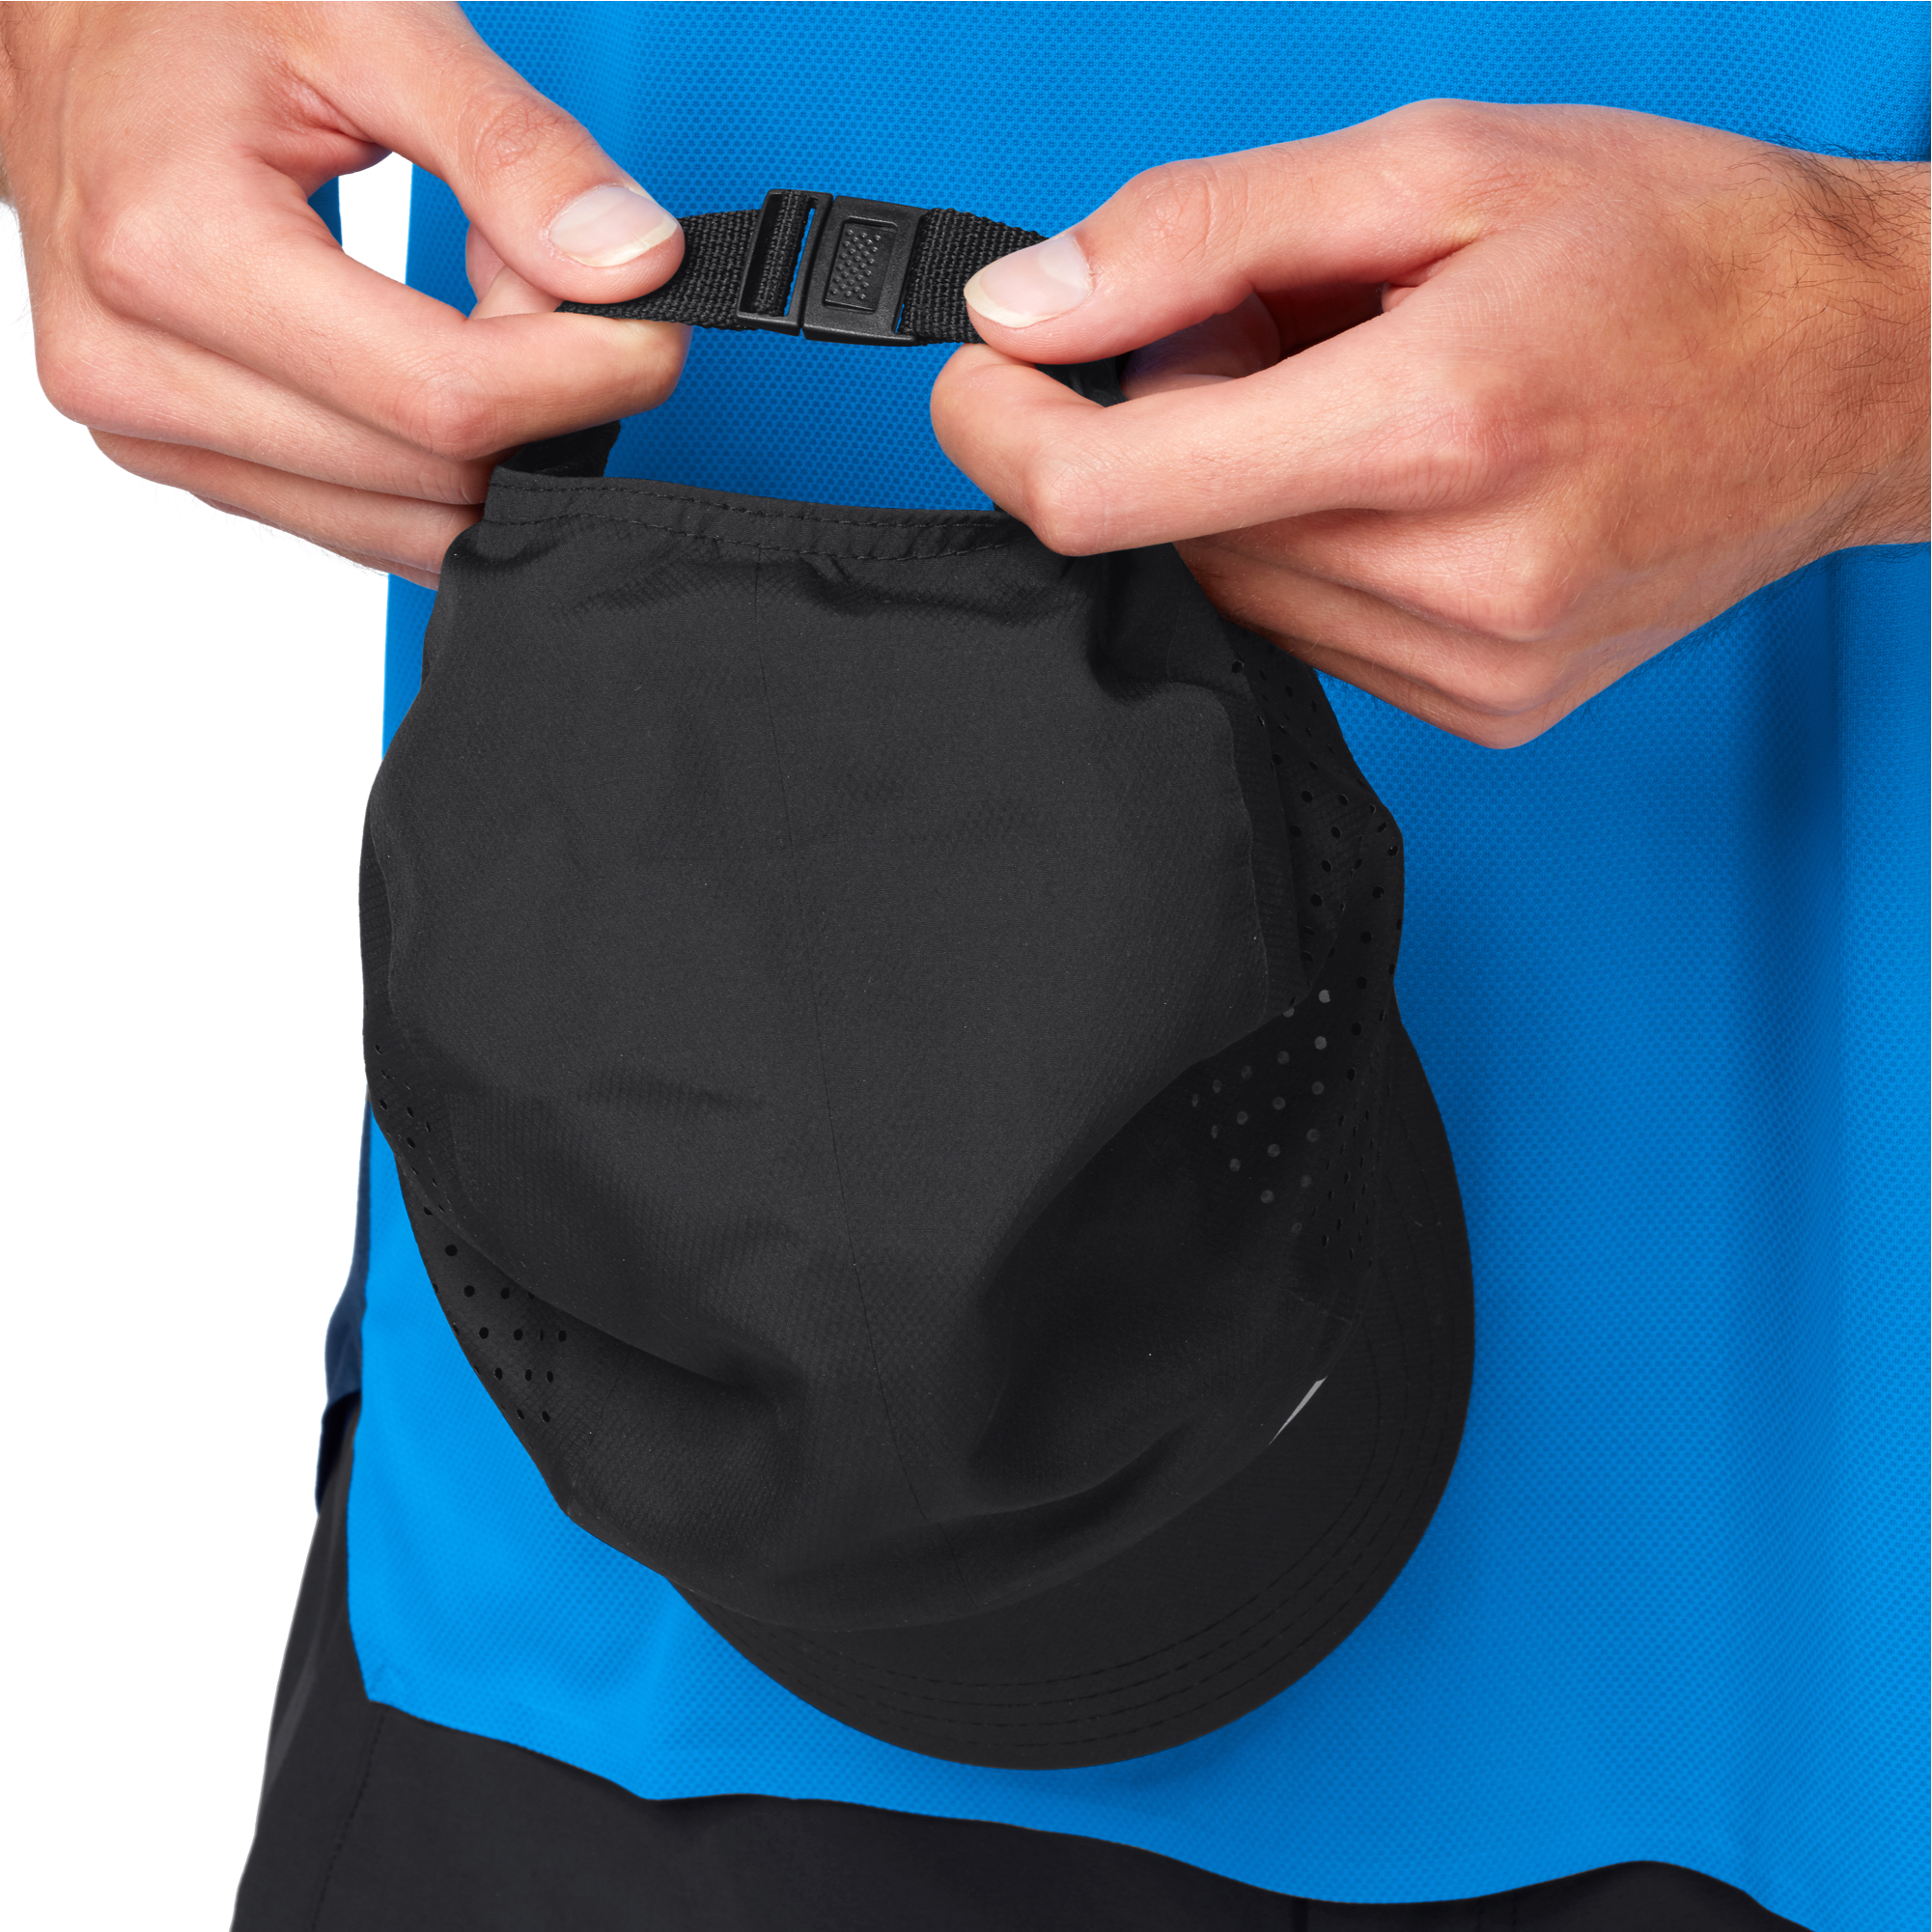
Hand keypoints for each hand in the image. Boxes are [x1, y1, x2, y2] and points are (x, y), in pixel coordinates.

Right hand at [0, 0, 688, 587]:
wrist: (71, 19)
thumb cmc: (194, 1)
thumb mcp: (371, 21)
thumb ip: (513, 148)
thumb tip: (632, 266)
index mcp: (172, 251)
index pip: (444, 401)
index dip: (585, 377)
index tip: (654, 324)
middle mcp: (136, 367)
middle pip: (436, 472)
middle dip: (535, 391)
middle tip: (546, 268)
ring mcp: (147, 427)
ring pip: (407, 522)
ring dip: (486, 434)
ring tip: (475, 296)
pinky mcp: (175, 456)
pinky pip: (361, 520)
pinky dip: (431, 460)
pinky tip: (427, 351)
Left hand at [933, 102, 1929, 746]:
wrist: (1856, 373)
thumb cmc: (1677, 247)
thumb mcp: (1432, 165)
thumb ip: (1200, 234)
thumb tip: (1024, 306)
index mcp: (1437, 424)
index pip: (1116, 491)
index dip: (1004, 433)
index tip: (982, 379)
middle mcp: (1455, 577)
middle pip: (1173, 531)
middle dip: (1183, 421)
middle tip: (1297, 328)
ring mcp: (1473, 666)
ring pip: (1237, 590)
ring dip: (1256, 488)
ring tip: (1382, 394)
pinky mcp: (1486, 709)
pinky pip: (1313, 635)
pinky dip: (1320, 548)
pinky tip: (1419, 480)